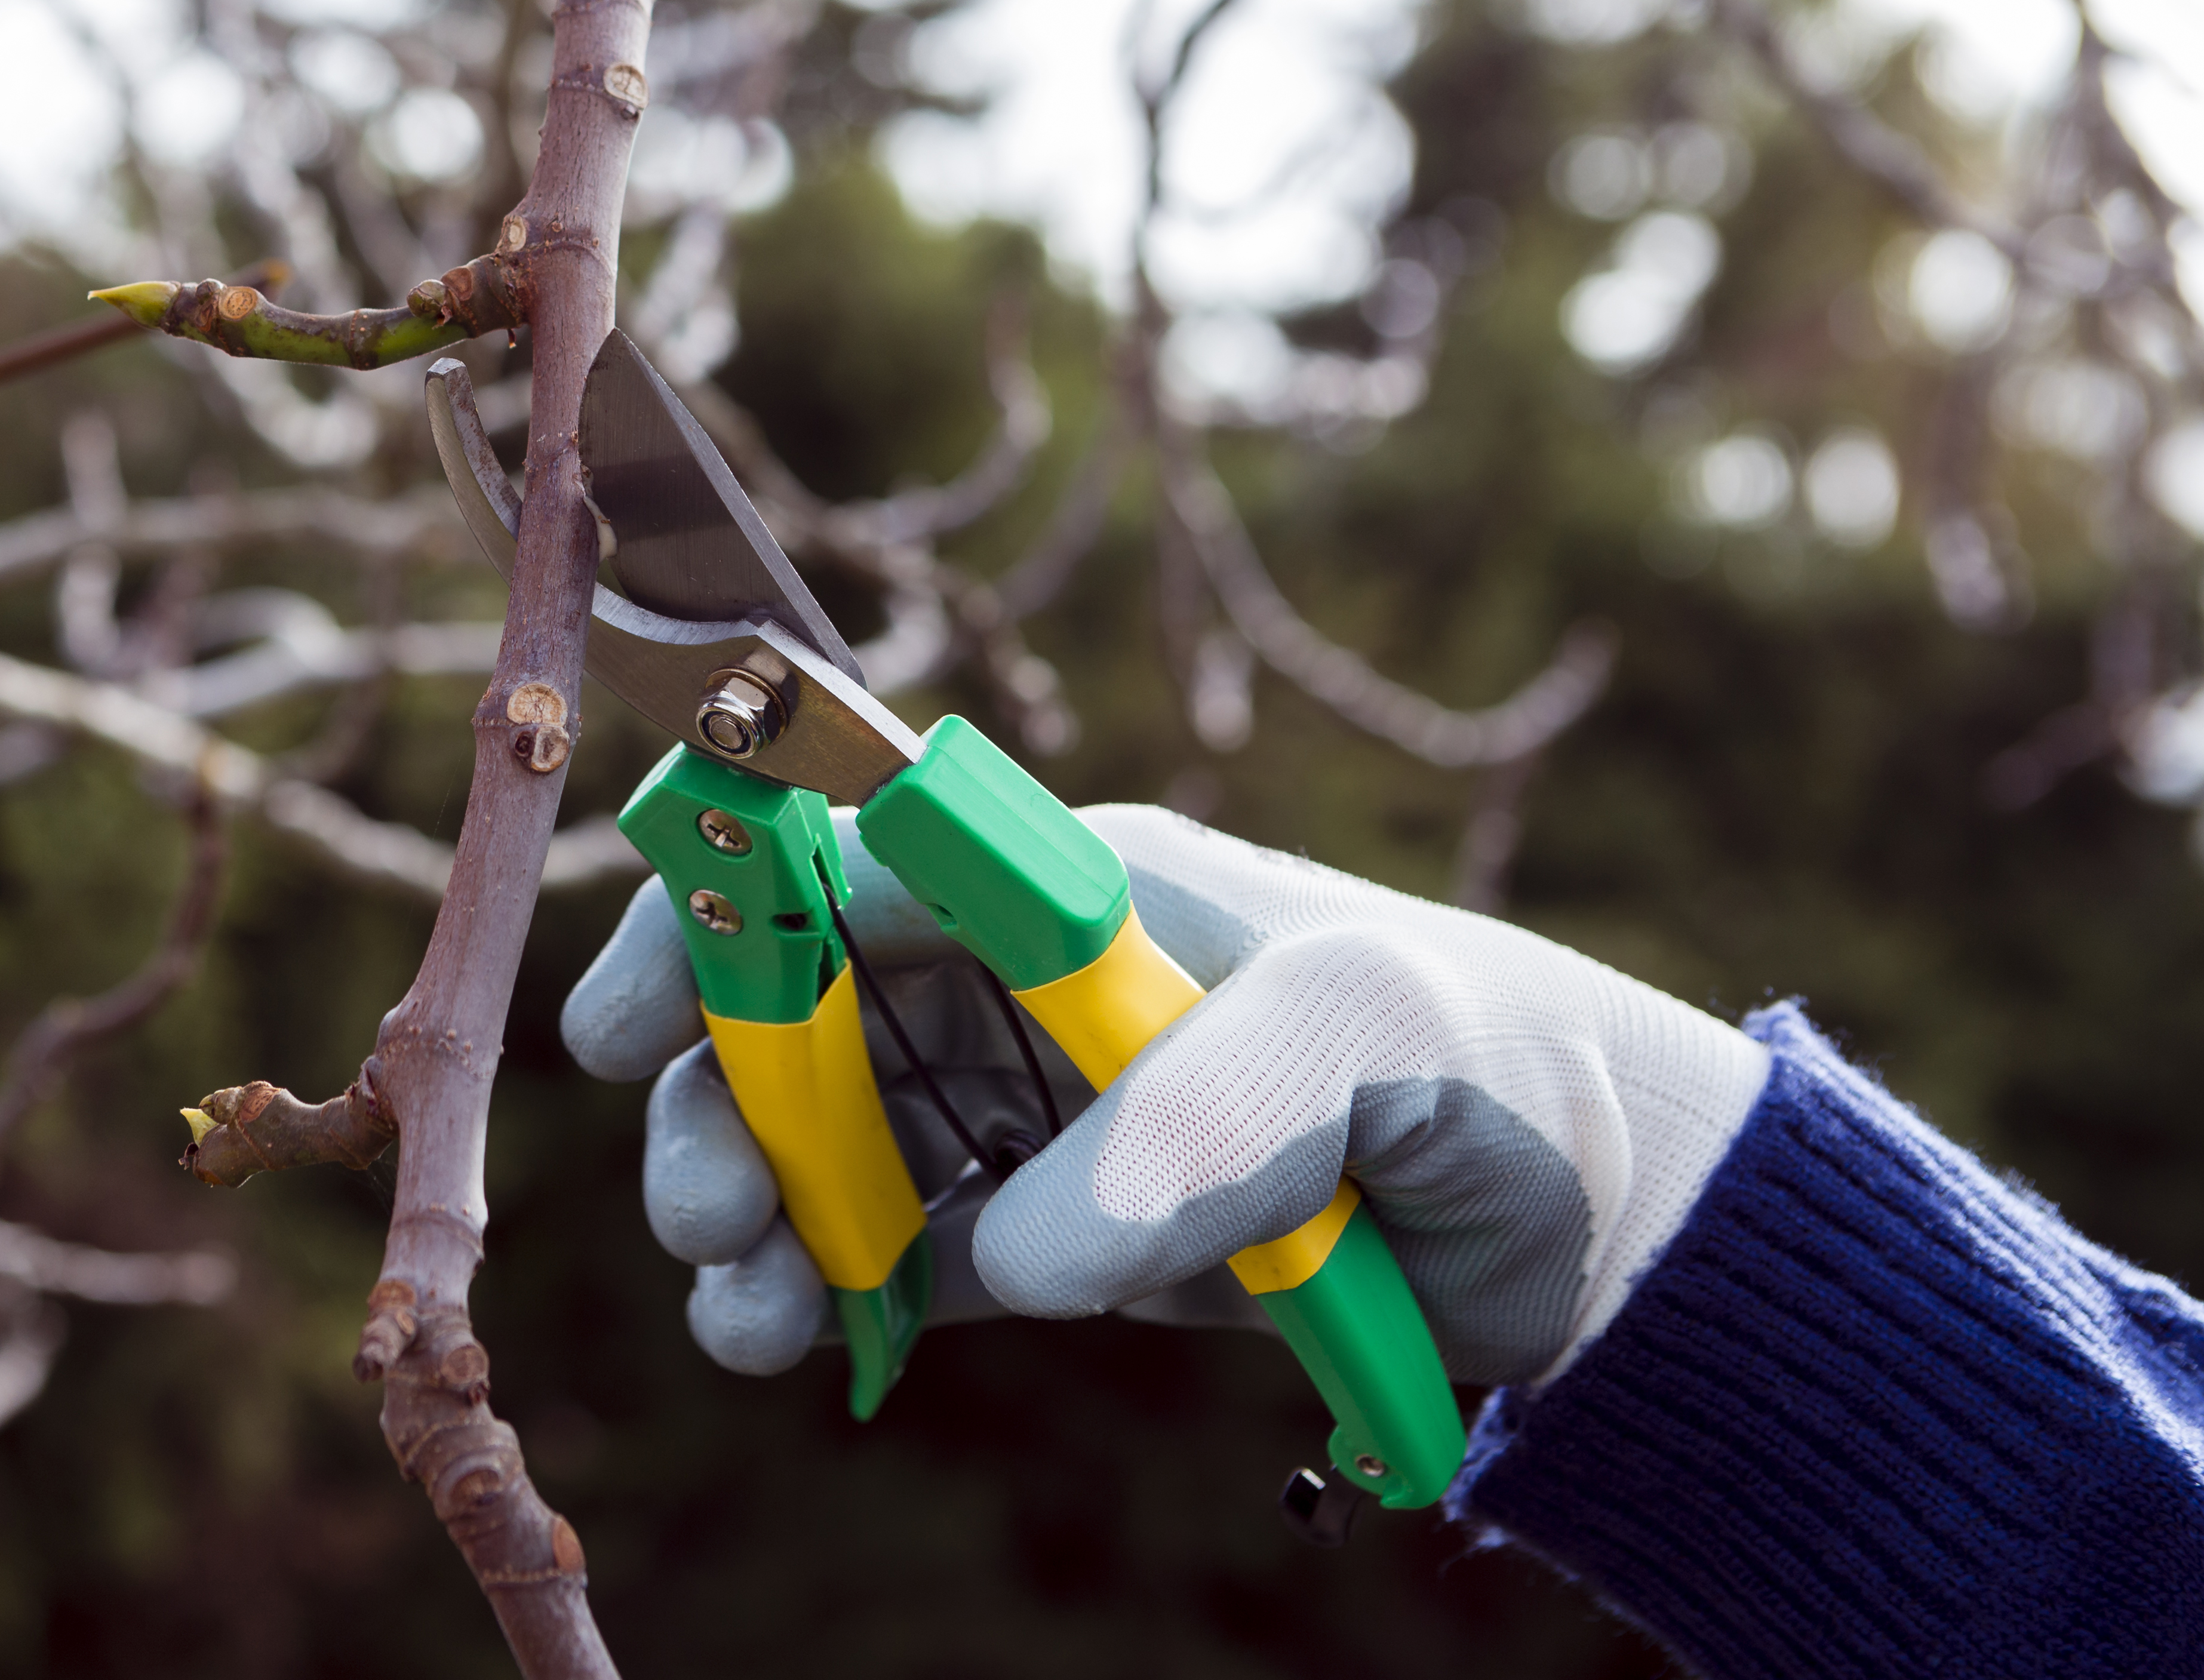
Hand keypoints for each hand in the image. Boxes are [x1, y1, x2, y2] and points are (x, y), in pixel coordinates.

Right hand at [563, 805, 1771, 1389]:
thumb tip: (1020, 1253)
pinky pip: (897, 1249)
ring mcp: (1025, 1106)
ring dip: (756, 1215)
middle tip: (707, 1215)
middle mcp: (1016, 979)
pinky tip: (803, 1343)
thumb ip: (1197, 1119)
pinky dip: (831, 1294)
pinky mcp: (1053, 1227)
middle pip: (797, 1013)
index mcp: (1063, 881)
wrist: (1579, 1210)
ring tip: (747, 1312)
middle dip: (718, 1104)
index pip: (840, 861)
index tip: (624, 1027)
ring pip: (825, 1140)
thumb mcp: (1361, 1038)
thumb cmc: (1477, 1058)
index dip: (712, 923)